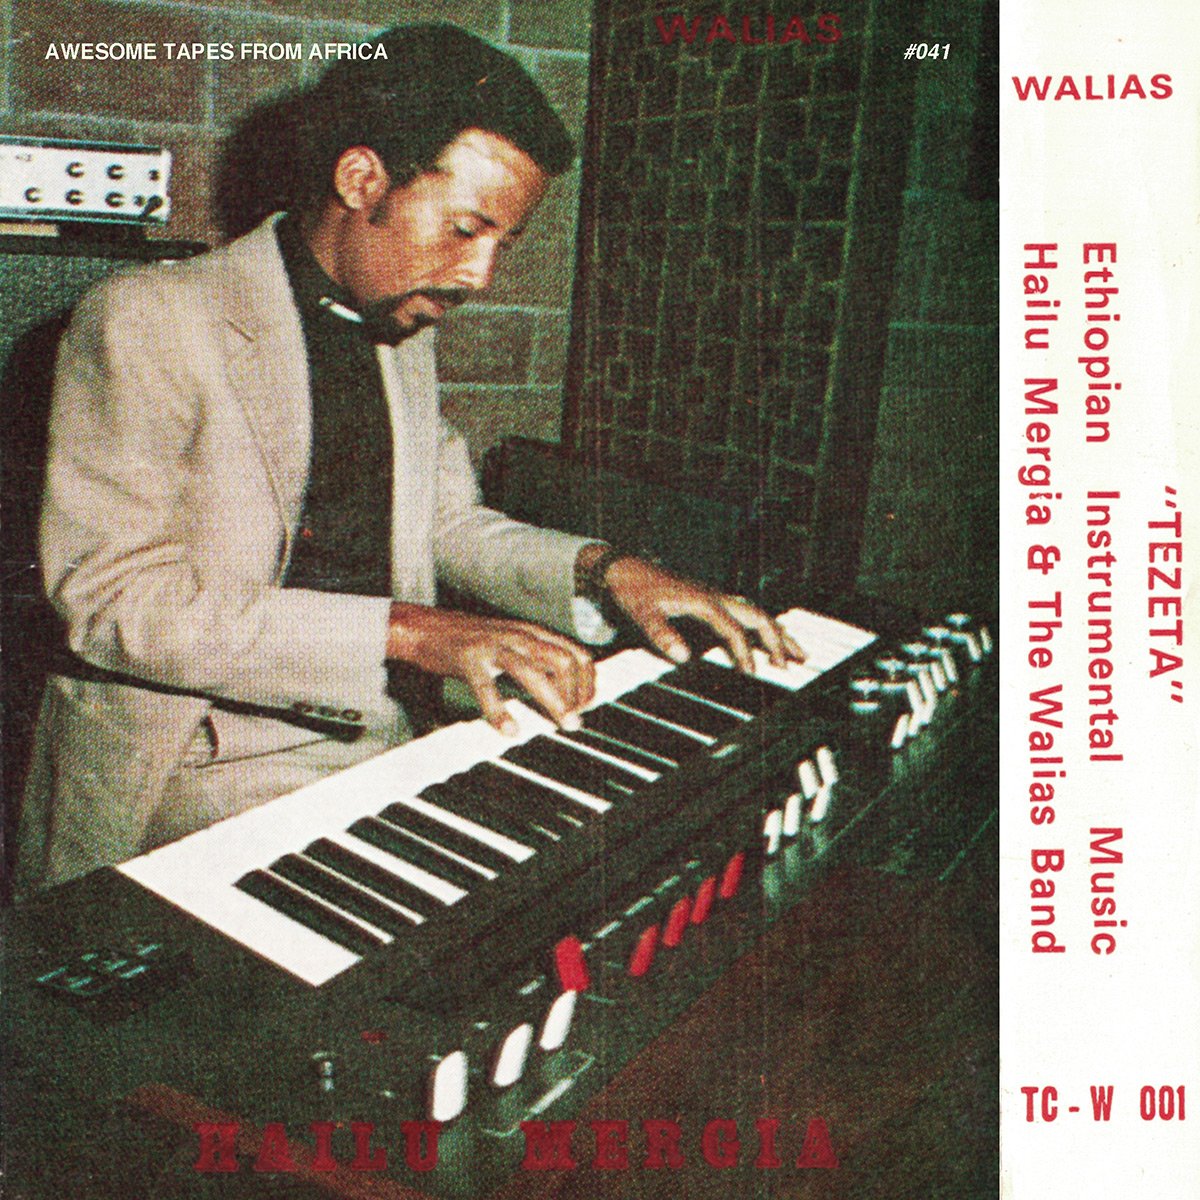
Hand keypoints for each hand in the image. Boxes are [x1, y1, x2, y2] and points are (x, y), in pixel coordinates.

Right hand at [386, 602, 594, 734]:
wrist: (428, 627)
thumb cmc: (474, 641)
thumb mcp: (513, 643)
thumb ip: (538, 659)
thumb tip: (565, 688)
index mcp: (532, 633)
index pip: (576, 653)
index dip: (587, 682)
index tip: (585, 705)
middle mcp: (518, 636)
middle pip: (563, 661)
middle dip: (575, 694)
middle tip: (573, 721)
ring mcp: (493, 646)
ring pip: (533, 672)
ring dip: (553, 701)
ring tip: (560, 725)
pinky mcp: (468, 659)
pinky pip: (487, 687)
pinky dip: (500, 711)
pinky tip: (509, 729)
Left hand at [598, 556, 804, 672]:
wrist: (624, 569)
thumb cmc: (634, 590)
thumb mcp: (642, 614)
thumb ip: (661, 634)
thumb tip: (683, 657)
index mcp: (703, 600)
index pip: (733, 628)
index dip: (744, 651)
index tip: (752, 673)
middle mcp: (715, 596)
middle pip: (757, 615)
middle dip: (778, 638)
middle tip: (792, 663)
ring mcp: (716, 596)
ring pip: (756, 612)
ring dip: (777, 631)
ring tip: (798, 653)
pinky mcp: (712, 599)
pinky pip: (746, 612)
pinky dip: (763, 626)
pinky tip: (768, 639)